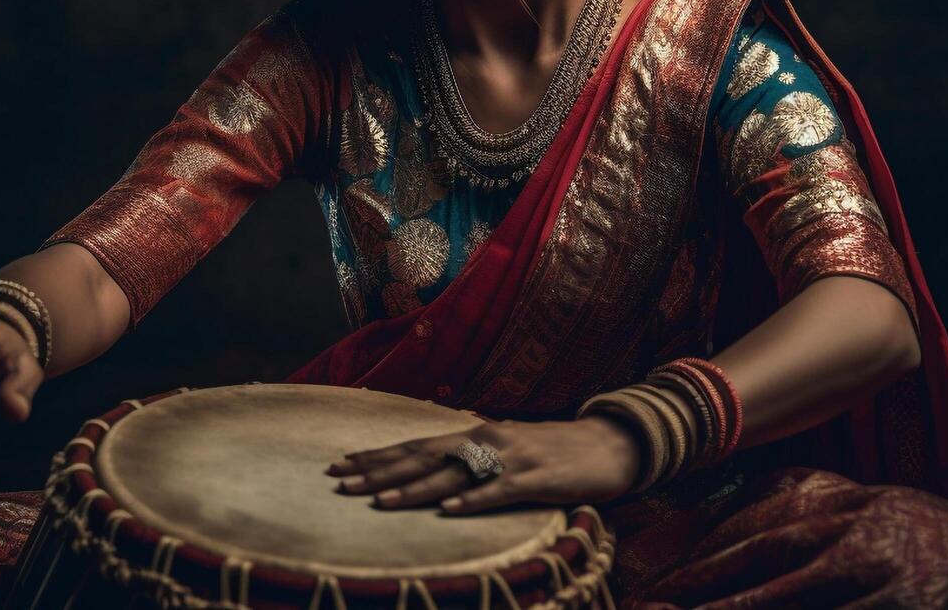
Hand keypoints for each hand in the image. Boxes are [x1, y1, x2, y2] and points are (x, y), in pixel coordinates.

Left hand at [324, 416, 641, 513]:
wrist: (609, 444)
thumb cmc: (554, 450)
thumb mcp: (506, 447)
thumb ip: (473, 455)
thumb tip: (436, 467)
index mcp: (476, 434)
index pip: (416, 445)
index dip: (377, 455)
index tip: (339, 464)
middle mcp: (485, 440)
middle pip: (422, 457)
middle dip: (378, 471)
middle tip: (338, 482)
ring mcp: (510, 458)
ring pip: (452, 476)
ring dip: (412, 489)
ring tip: (376, 501)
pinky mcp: (535, 479)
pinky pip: (498, 492)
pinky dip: (471, 502)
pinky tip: (447, 512)